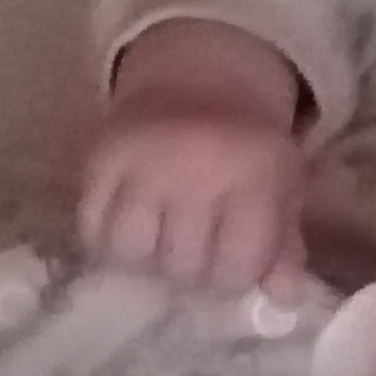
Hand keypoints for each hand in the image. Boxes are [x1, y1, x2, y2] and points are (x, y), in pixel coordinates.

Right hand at [80, 19, 306, 293]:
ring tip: (157, 252)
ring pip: (132, 252)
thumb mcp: (281, 188)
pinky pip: (92, 226)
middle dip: (188, 276)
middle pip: (181, 266)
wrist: (195, 78)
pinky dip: (106, 242)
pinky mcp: (102, 157)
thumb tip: (282, 298)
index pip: (235, 267)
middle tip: (192, 262)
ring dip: (145, 264)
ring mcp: (145, 163)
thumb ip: (283, 245)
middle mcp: (197, 168)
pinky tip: (128, 235)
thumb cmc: (245, 148)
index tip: (227, 272)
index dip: (231, 281)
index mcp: (253, 175)